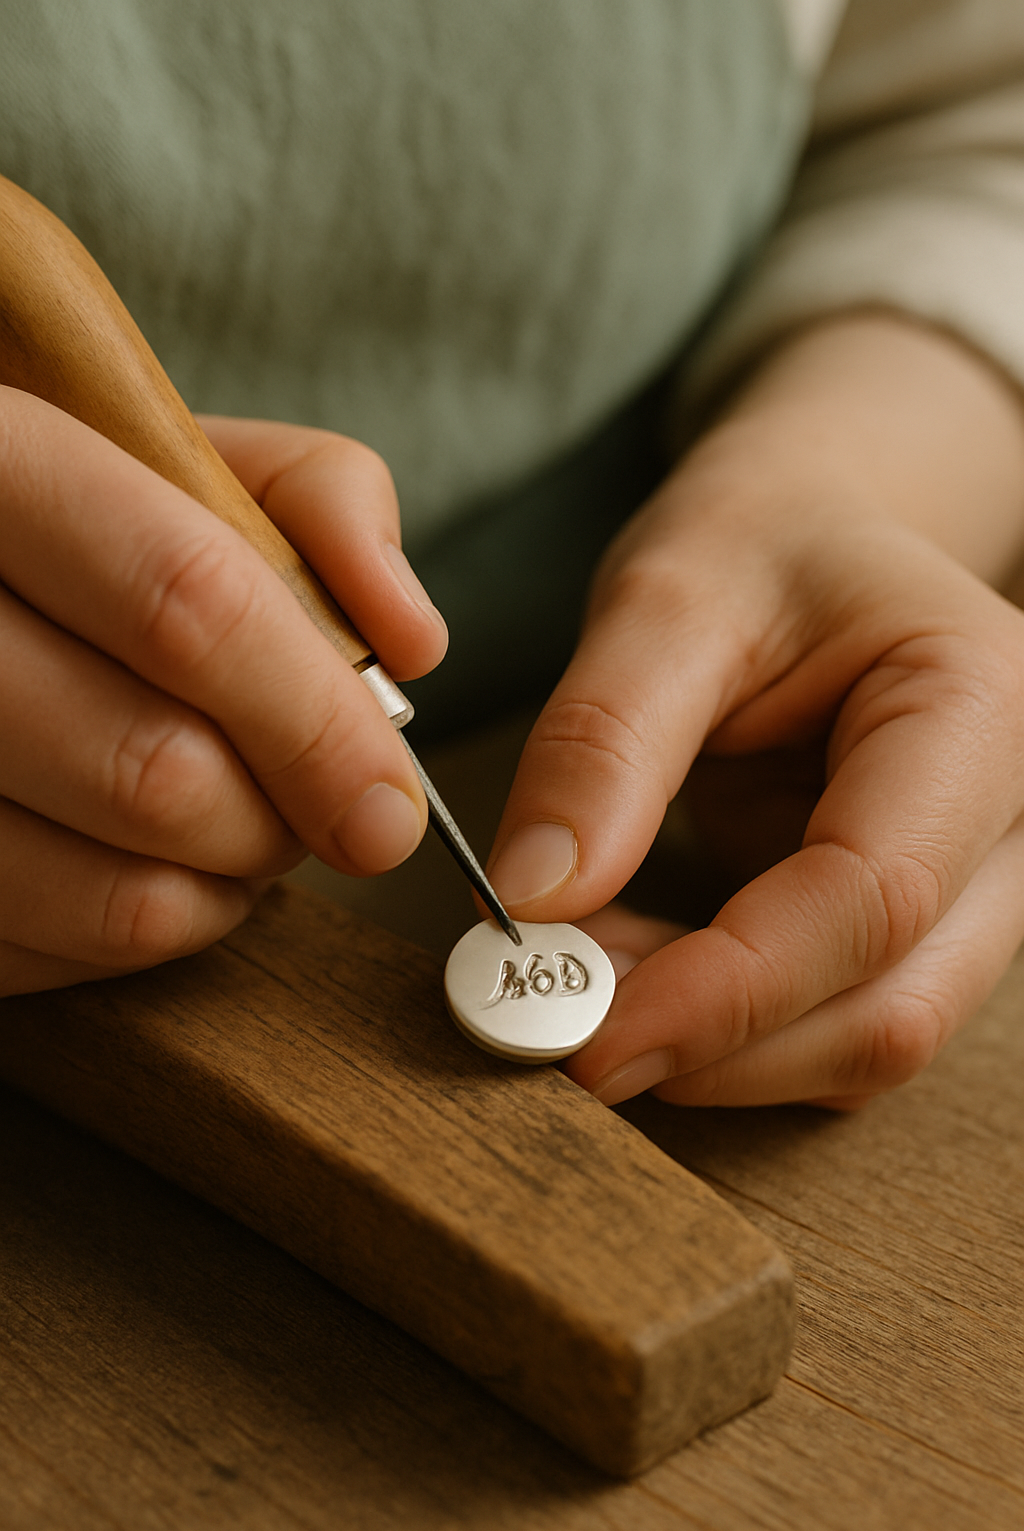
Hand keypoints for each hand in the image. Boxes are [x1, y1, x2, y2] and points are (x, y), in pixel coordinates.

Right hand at [0, 394, 446, 995]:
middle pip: (154, 774)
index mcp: (6, 464)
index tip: (388, 800)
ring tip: (233, 821)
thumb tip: (412, 643)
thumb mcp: (208, 460)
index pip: (188, 608)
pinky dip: (146, 927)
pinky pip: (62, 950)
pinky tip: (150, 855)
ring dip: (224, 885)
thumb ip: (325, 505)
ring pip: (114, 895)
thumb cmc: (103, 521)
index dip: (314, 720)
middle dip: (278, 821)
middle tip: (308, 806)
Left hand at [486, 314, 1023, 1106]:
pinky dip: (719, 1026)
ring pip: (863, 1038)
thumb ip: (602, 743)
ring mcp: (973, 886)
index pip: (874, 897)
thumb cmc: (760, 543)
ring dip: (711, 1046)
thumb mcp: (664, 599)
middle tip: (549, 1024)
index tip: (584, 1033)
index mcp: (980, 711)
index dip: (728, 990)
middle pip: (889, 1006)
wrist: (815, 538)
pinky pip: (825, 1020)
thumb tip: (531, 899)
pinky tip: (627, 964)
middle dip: (714, 1043)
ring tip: (577, 970)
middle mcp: (1009, 820)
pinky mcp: (912, 925)